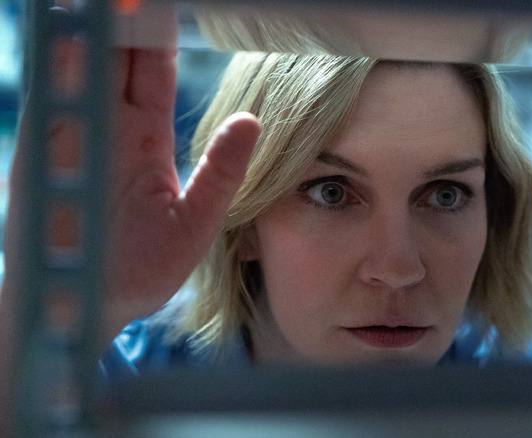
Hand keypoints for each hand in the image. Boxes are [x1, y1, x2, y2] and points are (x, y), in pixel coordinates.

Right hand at [4, 21, 259, 340]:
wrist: (93, 308)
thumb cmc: (143, 269)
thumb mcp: (195, 222)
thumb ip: (221, 172)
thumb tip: (254, 121)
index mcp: (145, 140)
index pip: (151, 74)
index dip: (155, 36)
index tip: (163, 2)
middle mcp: (107, 132)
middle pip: (113, 61)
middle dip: (120, 20)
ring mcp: (73, 143)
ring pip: (78, 74)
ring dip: (84, 35)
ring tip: (96, 2)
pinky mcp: (44, 164)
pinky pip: (50, 110)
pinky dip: (58, 75)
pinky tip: (69, 44)